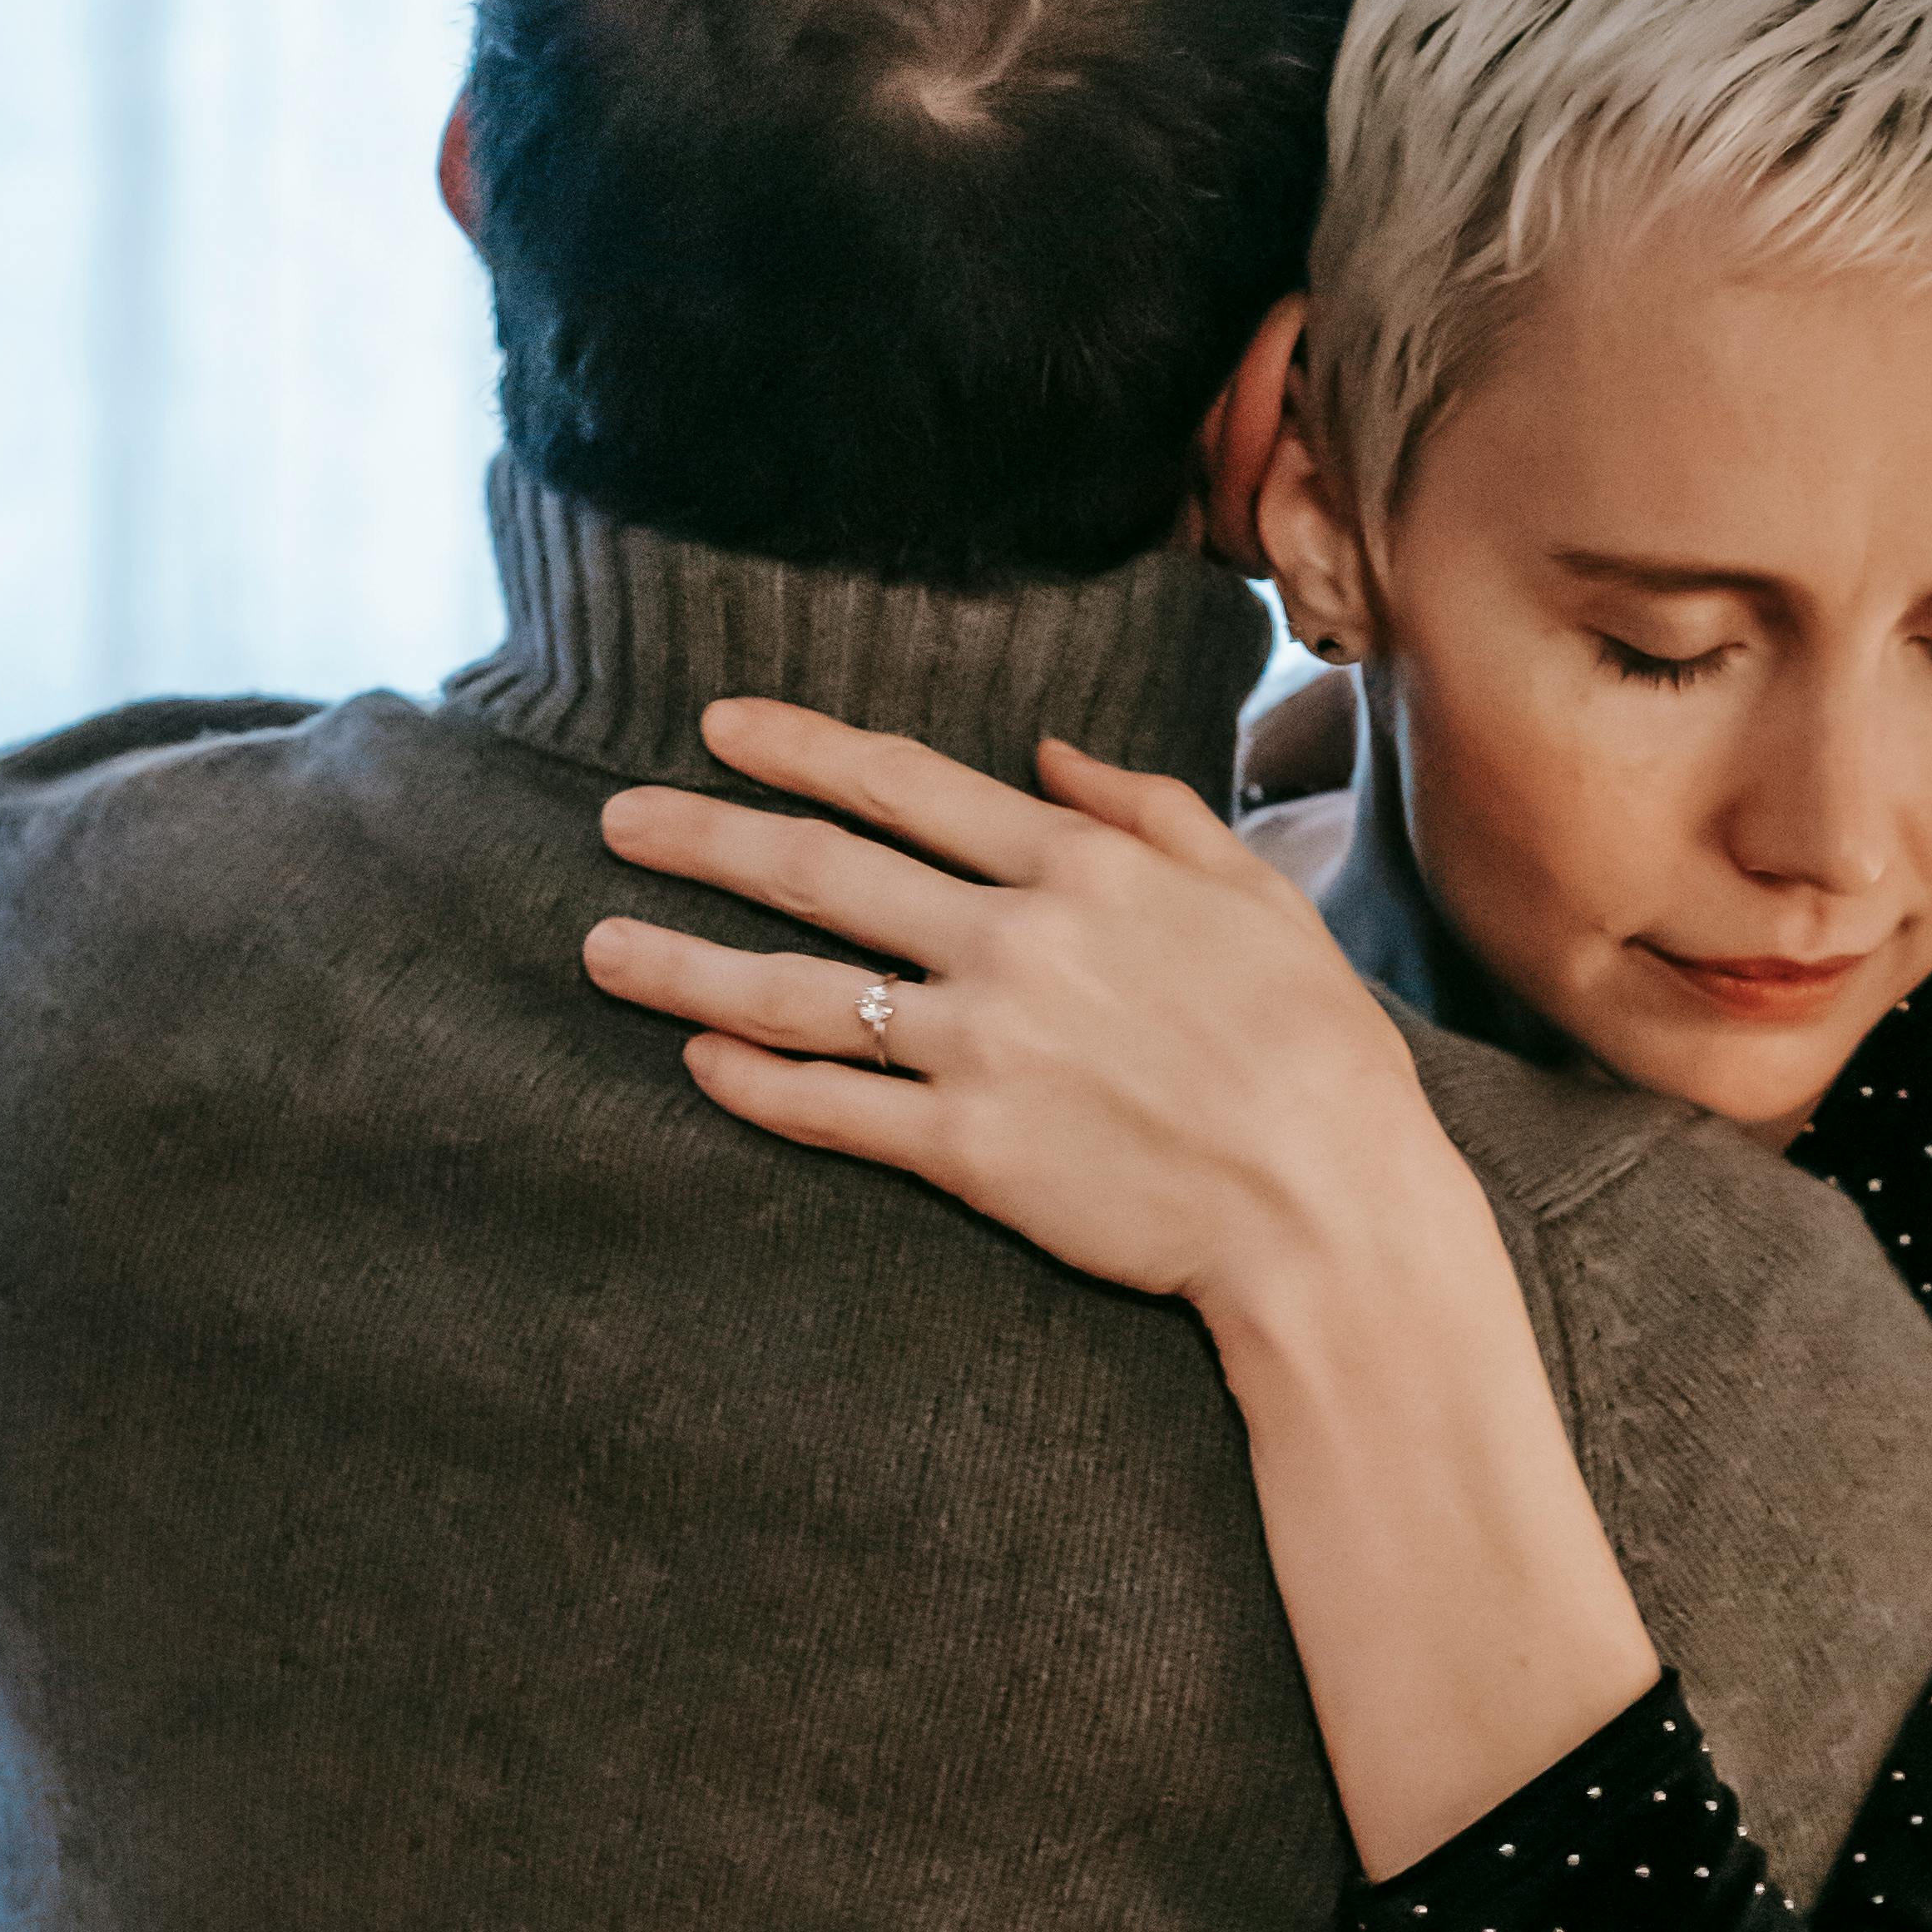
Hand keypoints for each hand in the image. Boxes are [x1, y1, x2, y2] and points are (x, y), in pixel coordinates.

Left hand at [586, 697, 1437, 1325]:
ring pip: (799, 993)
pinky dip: (755, 1086)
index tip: (718, 728)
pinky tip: (697, 1064)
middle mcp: (1012, 941)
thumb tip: (1048, 754)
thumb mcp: (1256, 890)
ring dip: (686, 965)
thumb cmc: (1315, 1048)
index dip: (797, 750)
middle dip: (703, 837)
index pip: (901, 784)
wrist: (1330, 1202)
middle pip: (820, 872)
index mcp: (1078, 866)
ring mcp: (983, 1048)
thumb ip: (1149, 810)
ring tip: (601, 949)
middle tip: (616, 819)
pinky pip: (835, 1111)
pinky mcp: (972, 1152)